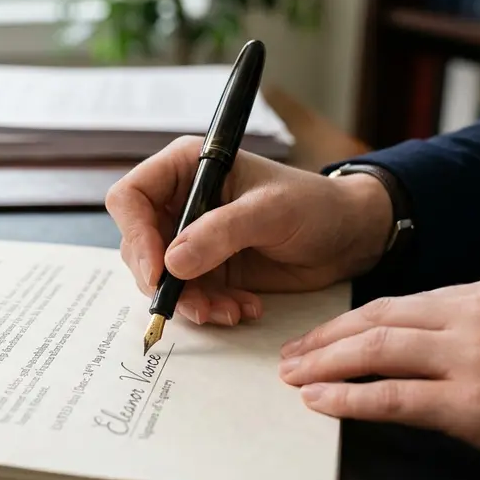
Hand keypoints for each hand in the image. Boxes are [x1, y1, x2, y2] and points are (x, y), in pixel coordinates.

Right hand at [105, 136, 391, 325]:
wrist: (348, 237)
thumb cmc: (314, 205)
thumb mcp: (270, 211)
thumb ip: (221, 232)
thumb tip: (172, 262)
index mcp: (186, 169)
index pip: (131, 197)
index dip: (135, 234)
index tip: (156, 270)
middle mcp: (180, 202)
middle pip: (138, 245)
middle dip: (163, 281)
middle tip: (195, 304)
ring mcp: (191, 239)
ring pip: (161, 279)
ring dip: (191, 302)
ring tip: (230, 311)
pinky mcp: (207, 270)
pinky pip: (189, 297)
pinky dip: (211, 309)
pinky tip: (244, 308)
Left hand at [279, 273, 479, 479]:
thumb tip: (438, 346)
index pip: (403, 302)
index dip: (354, 321)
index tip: (326, 335)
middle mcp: (476, 314)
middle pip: (377, 319)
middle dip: (325, 338)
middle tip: (291, 353)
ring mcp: (472, 357)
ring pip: (374, 350)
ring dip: (322, 364)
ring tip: (291, 376)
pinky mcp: (474, 404)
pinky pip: (390, 398)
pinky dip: (347, 399)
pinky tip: (319, 403)